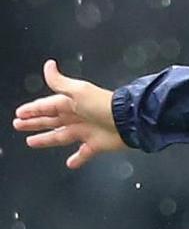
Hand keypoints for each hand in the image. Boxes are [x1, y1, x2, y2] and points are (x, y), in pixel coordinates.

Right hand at [12, 59, 128, 168]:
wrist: (128, 121)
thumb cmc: (103, 105)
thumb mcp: (78, 91)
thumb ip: (60, 82)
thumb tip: (48, 65)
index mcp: (71, 103)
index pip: (46, 106)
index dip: (32, 110)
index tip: (19, 113)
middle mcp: (77, 117)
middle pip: (51, 120)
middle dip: (34, 123)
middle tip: (19, 125)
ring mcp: (86, 131)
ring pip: (61, 136)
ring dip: (46, 139)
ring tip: (31, 142)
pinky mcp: (96, 144)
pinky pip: (84, 153)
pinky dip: (77, 159)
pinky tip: (69, 163)